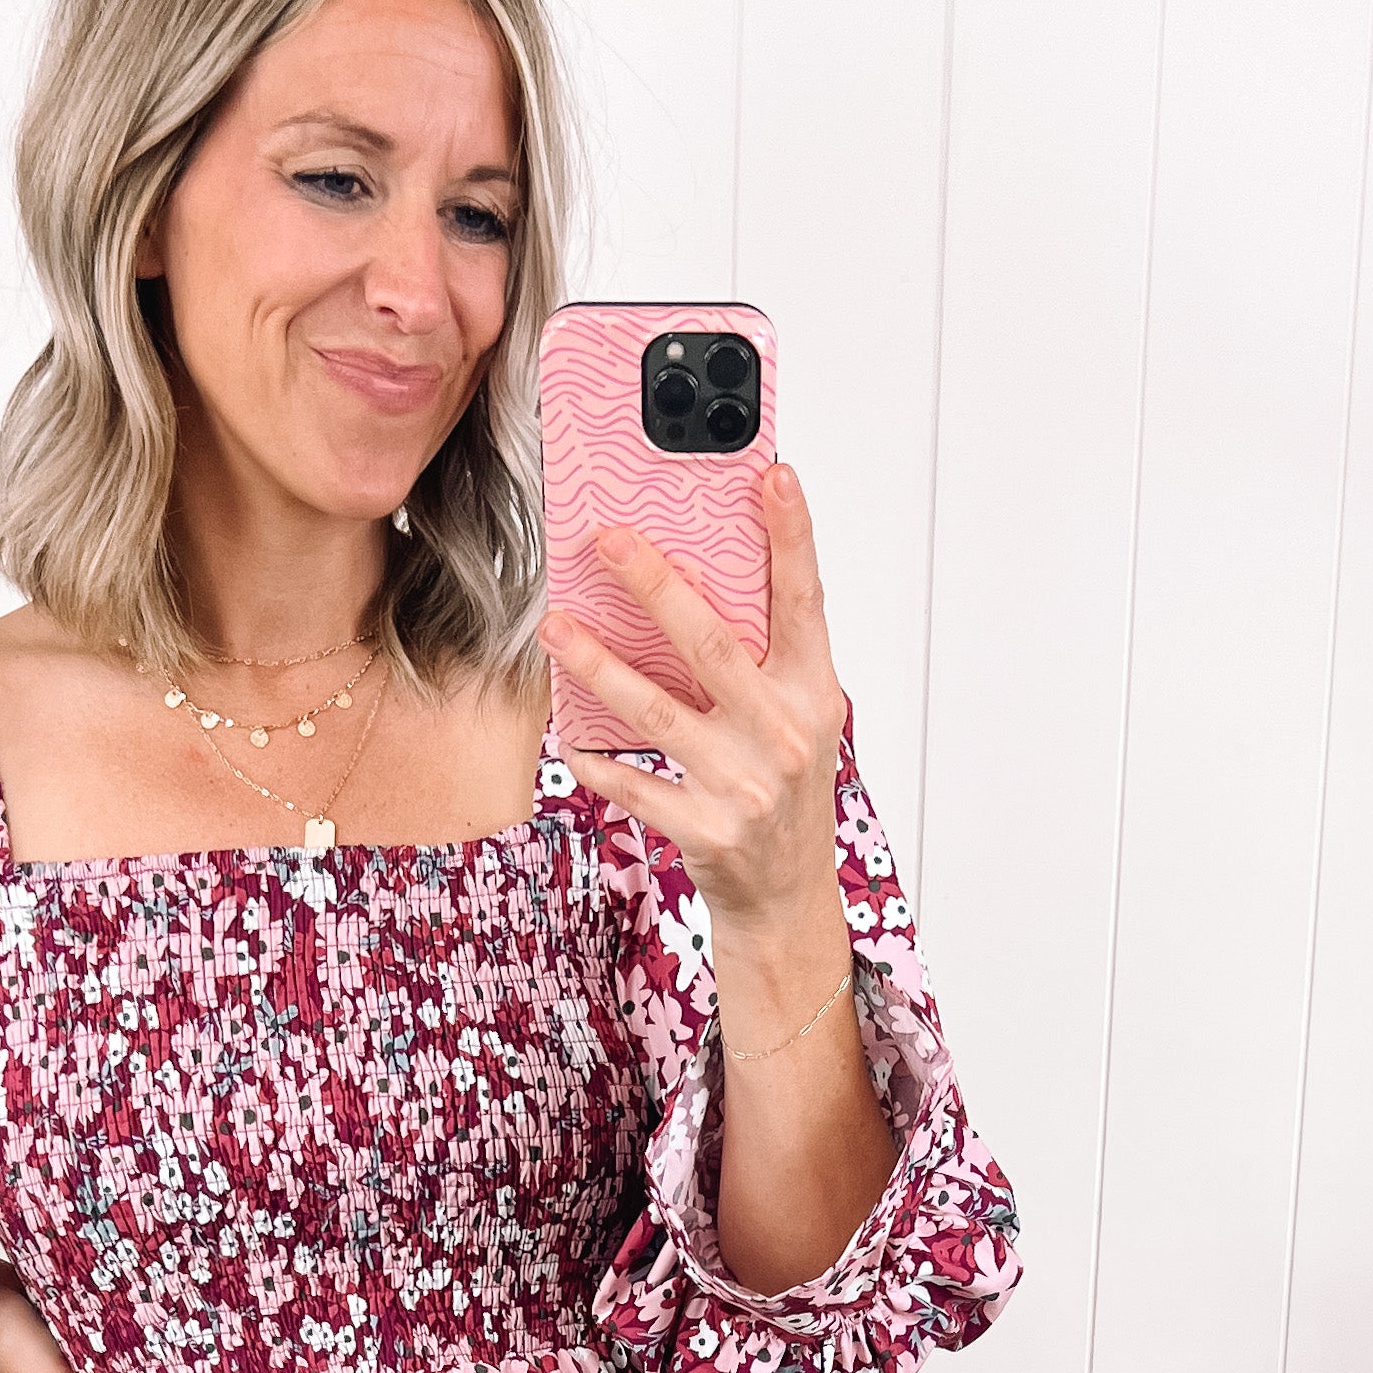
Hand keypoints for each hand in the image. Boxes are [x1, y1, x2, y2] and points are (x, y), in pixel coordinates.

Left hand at [539, 462, 847, 934]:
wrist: (786, 897)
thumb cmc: (784, 790)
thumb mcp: (795, 718)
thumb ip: (762, 658)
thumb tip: (696, 580)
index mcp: (814, 693)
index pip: (805, 601)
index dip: (792, 537)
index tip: (773, 476)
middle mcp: (784, 734)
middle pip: (712, 645)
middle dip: (658, 586)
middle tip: (610, 540)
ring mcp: (744, 784)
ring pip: (657, 711)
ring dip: (600, 665)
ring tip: (558, 627)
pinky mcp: (706, 828)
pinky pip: (635, 784)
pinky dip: (596, 761)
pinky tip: (569, 736)